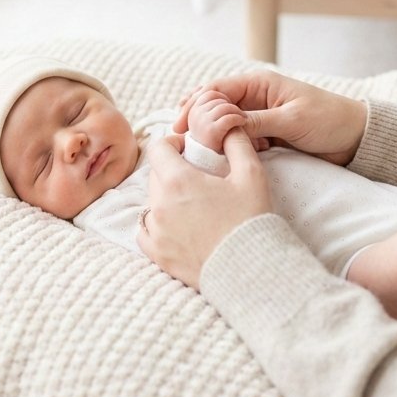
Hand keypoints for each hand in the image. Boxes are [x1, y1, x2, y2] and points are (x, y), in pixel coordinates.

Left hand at [136, 128, 271, 289]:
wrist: (250, 271)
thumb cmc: (251, 219)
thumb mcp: (251, 174)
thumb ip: (237, 143)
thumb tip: (229, 126)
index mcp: (178, 180)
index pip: (158, 147)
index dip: (173, 143)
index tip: (189, 149)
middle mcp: (160, 204)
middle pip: (155, 174)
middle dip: (172, 169)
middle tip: (197, 176)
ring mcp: (156, 231)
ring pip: (151, 201)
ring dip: (166, 197)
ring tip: (191, 203)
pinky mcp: (157, 254)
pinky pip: (145, 230)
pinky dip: (156, 223)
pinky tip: (175, 224)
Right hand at [175, 70, 367, 166]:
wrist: (355, 138)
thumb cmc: (329, 120)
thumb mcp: (291, 120)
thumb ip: (257, 122)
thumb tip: (223, 125)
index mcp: (260, 84)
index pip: (217, 89)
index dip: (195, 104)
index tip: (181, 124)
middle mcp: (254, 98)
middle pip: (214, 106)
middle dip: (196, 120)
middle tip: (181, 138)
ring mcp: (258, 118)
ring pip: (222, 125)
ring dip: (210, 136)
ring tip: (194, 150)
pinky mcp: (264, 136)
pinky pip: (236, 139)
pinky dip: (225, 147)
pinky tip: (215, 158)